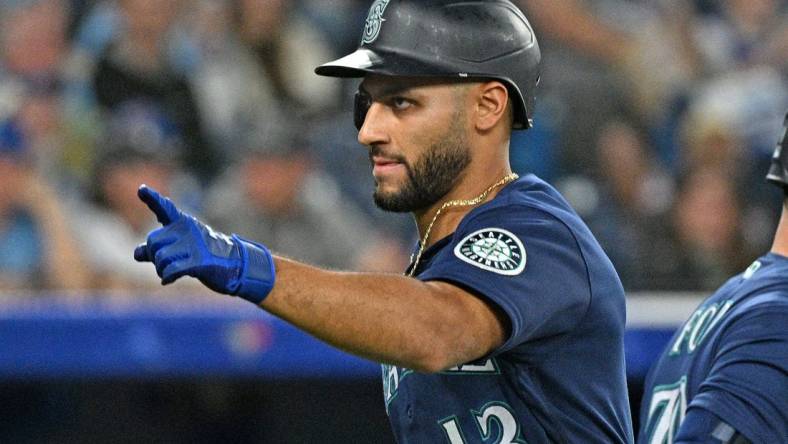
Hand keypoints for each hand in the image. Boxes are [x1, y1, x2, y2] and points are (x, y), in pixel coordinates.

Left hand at [134, 185, 274, 303]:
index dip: (152, 199)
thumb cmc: (202, 254)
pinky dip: (167, 276)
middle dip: (153, 255)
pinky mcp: (200, 262)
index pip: (165, 209)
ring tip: (169, 273)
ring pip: (161, 257)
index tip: (141, 190)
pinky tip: (168, 280)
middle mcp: (187, 230)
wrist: (233, 264)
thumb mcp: (179, 247)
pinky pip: (173, 269)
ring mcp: (195, 245)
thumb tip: (137, 253)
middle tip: (163, 263)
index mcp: (182, 223)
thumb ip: (157, 248)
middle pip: (154, 241)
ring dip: (161, 269)